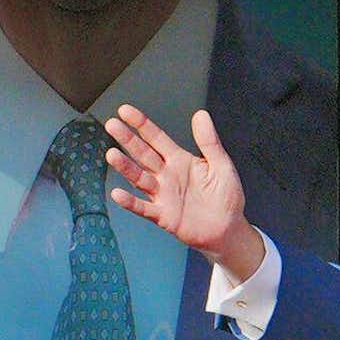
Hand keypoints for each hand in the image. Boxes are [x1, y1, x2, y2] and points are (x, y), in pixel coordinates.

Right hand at [104, 104, 262, 279]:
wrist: (228, 229)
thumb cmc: (226, 197)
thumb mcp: (221, 165)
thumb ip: (209, 142)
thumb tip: (201, 115)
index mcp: (179, 160)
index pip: (156, 138)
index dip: (141, 124)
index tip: (125, 110)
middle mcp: (166, 175)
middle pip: (143, 154)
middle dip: (127, 139)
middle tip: (111, 125)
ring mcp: (162, 195)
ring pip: (139, 178)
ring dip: (125, 167)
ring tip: (111, 154)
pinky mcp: (163, 215)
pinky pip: (144, 208)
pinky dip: (131, 202)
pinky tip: (118, 194)